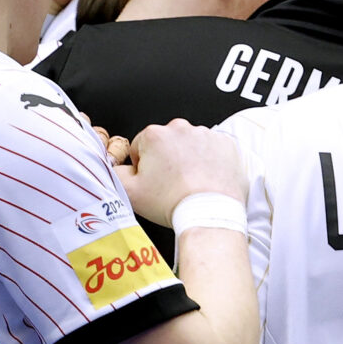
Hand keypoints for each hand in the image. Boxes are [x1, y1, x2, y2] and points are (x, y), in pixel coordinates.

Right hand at [115, 120, 244, 225]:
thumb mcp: (130, 192)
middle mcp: (180, 129)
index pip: (140, 146)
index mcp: (155, 135)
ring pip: (189, 145)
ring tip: (190, 183)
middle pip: (166, 143)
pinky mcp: (226, 144)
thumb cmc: (173, 203)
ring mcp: (205, 135)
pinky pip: (212, 150)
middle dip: (166, 160)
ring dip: (188, 159)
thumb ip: (117, 174)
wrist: (209, 214)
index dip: (143, 167)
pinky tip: (206, 178)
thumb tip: (118, 167)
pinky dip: (209, 161)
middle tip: (172, 184)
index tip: (153, 181)